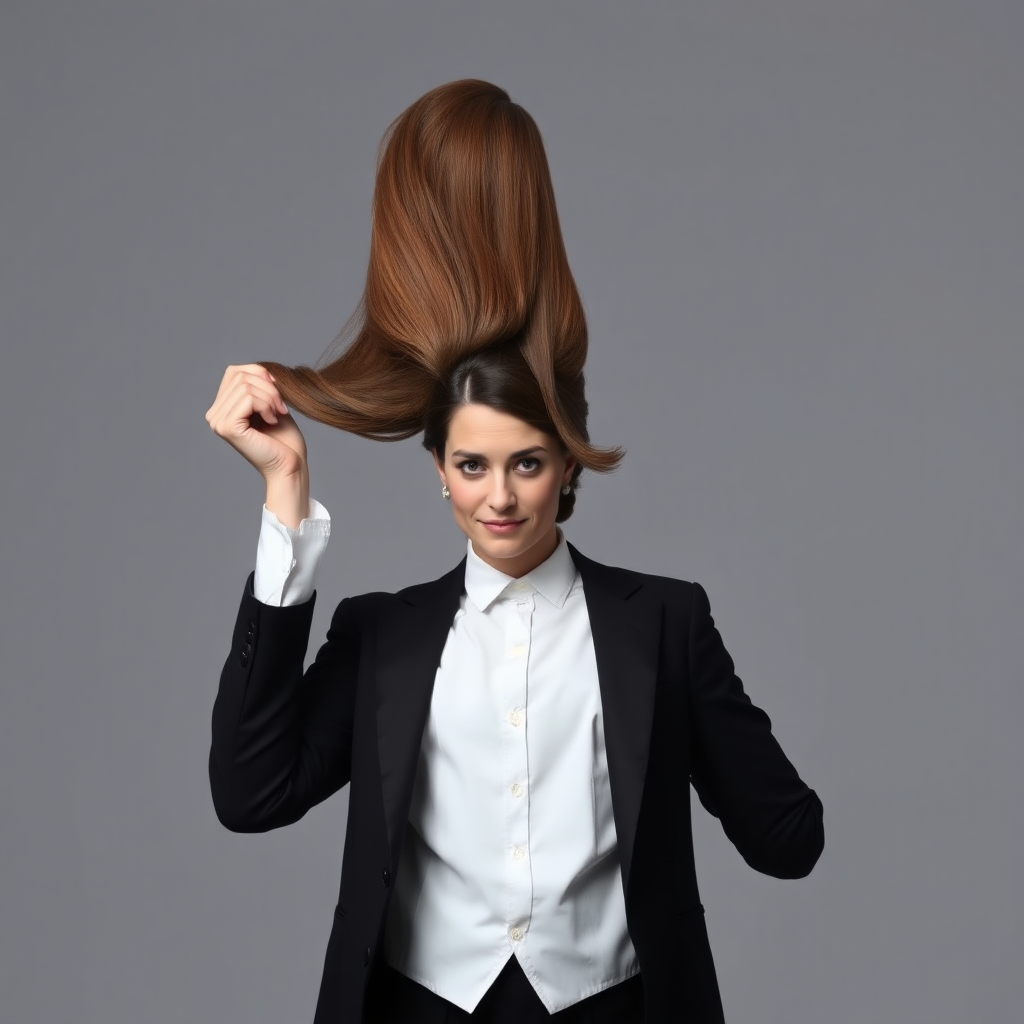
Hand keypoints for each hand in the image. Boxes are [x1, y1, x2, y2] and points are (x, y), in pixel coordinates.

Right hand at [205, 365, 310, 525]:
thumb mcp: (270, 403)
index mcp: (221, 408)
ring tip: (278, 414)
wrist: (290, 465)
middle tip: (282, 407)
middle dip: (269, 387)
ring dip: (271, 397)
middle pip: (240, 376)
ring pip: (246, 385)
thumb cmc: (284, 439)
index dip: (260, 374)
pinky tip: (272, 420)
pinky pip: (248, 398)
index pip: (235, 371)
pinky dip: (266, 405)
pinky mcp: (227, 427)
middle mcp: (214, 415)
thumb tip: (259, 369)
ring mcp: (218, 421)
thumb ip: (258, 384)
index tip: (278, 394)